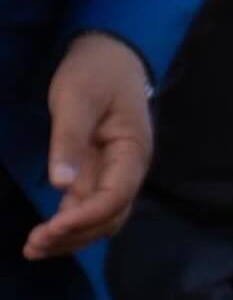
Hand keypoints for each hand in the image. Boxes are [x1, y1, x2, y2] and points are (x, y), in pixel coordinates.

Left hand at [24, 33, 152, 260]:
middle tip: (33, 244)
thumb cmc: (95, 72)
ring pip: (100, 218)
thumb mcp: (77, 99)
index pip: (116, 197)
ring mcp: (115, 170)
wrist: (108, 52)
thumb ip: (69, 141)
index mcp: (132, 150)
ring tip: (33, 247)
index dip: (85, 218)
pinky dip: (70, 224)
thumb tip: (61, 186)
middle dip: (76, 235)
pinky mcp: (99, 170)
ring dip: (72, 236)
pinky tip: (45, 233)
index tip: (49, 228)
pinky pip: (89, 206)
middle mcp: (129, 167)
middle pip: (111, 216)